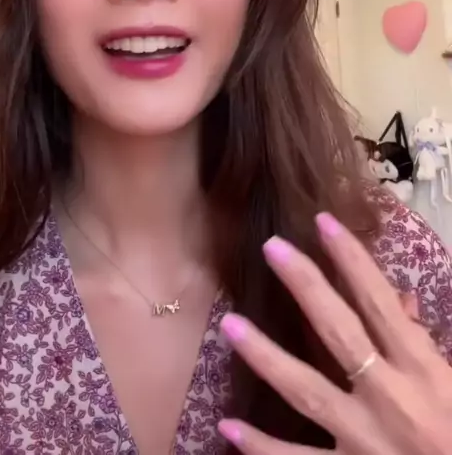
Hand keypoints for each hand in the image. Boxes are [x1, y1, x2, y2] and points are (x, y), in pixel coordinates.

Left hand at [219, 214, 451, 453]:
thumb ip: (428, 344)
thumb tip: (401, 301)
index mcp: (423, 371)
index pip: (380, 303)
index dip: (352, 260)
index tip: (323, 223)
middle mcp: (389, 398)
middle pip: (339, 333)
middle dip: (306, 287)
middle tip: (271, 248)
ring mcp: (364, 440)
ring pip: (306, 391)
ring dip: (266, 356)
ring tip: (231, 325)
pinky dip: (262, 448)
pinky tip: (228, 426)